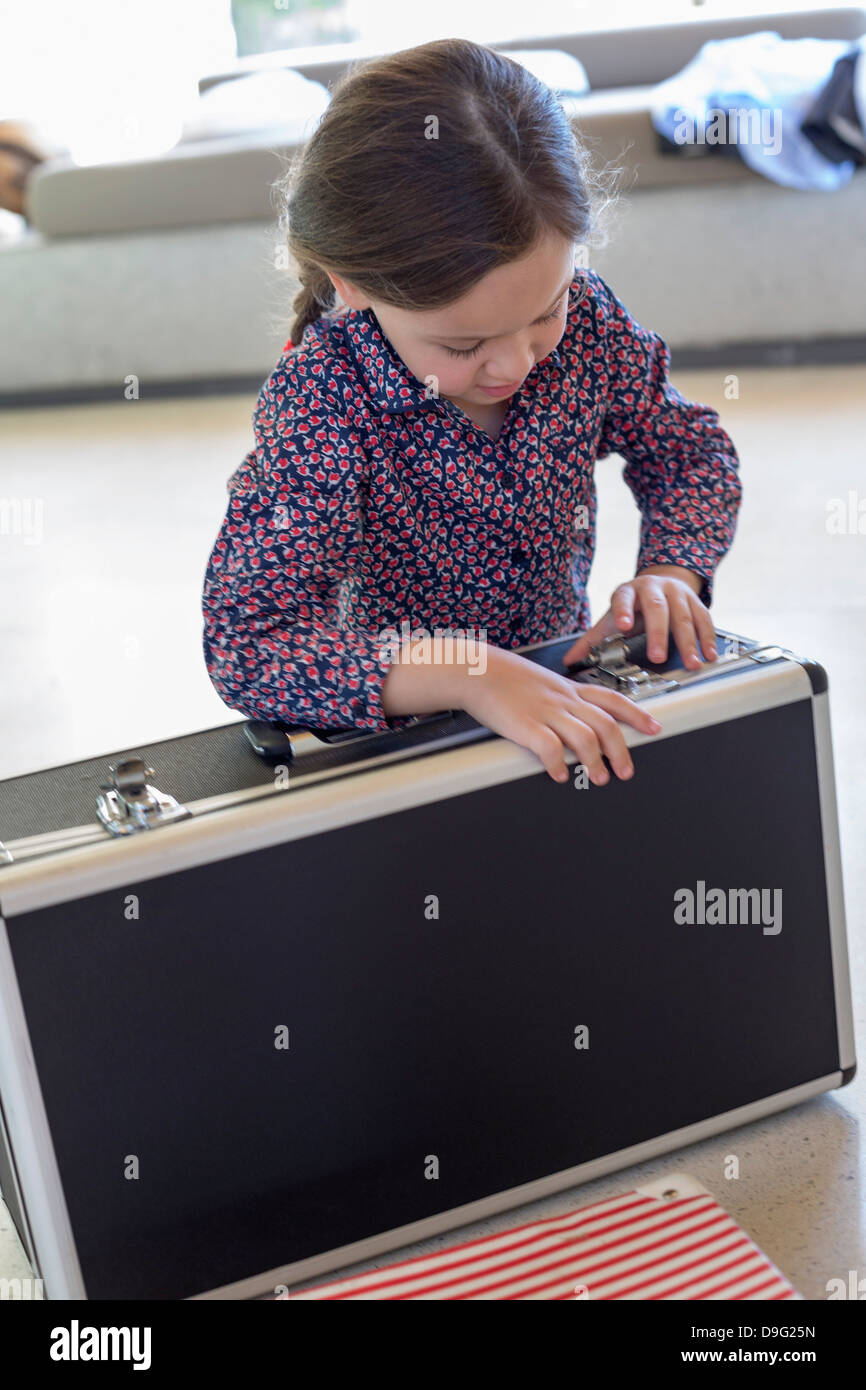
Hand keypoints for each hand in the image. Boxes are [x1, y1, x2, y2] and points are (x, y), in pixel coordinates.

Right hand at [457, 645, 661, 784]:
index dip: (637, 714)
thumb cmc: (504, 677)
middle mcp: (563, 700)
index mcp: (569, 689)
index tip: (654, 727)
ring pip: (584, 737)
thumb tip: (577, 717)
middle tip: (625, 771)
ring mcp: (546, 712)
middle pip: (605, 724)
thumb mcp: (542, 681)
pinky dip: (559, 763)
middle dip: (621, 750)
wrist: (475, 669)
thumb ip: (562, 698)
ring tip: (598, 778)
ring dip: (595, 761)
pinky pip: (550, 747)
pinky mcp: (525, 725)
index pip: (613, 698)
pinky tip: (559, 774)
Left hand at [562, 567, 717, 670]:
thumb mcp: (611, 618)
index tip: (624, 626)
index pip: (623, 599)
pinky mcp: (696, 601)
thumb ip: (593, 640)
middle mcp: (654, 588)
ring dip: (689, 641)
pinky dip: (708, 638)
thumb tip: (569, 661)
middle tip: (659, 657)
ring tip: (692, 663)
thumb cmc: (632, 607)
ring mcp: (677, 593)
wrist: (660, 584)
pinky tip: (709, 654)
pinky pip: (704, 619)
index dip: (624, 611)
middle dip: (659, 634)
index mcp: (628, 592)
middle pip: (657, 609)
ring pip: (684, 616)